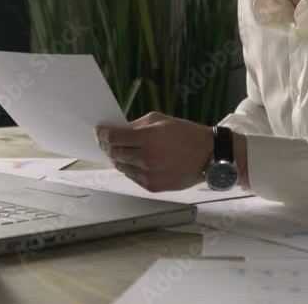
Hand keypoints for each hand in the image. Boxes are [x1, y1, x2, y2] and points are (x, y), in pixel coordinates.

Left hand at [95, 112, 212, 191]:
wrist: (208, 155)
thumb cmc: (185, 134)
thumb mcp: (159, 120)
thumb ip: (136, 126)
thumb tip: (117, 131)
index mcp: (147, 139)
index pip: (113, 138)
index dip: (102, 134)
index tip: (99, 132)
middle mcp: (146, 159)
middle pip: (114, 153)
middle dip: (107, 146)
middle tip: (104, 141)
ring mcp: (149, 175)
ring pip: (121, 167)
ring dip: (116, 158)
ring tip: (118, 151)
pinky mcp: (152, 187)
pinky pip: (132, 177)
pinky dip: (128, 168)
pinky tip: (132, 161)